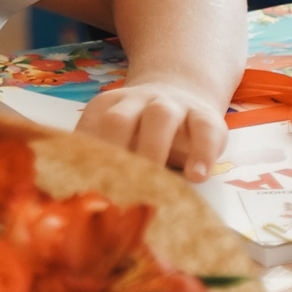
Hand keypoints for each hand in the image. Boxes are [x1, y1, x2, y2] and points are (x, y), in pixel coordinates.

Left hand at [76, 78, 228, 181]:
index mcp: (107, 108)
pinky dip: (201, 152)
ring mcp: (171, 105)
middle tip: (117, 190)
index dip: (86, 159)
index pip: (91, 130)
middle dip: (116, 154)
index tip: (87, 188)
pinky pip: (204, 128)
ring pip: (160, 117)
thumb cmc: (141, 131)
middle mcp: (136, 102)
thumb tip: (87, 201)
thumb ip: (103, 161)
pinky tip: (197, 177)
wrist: (181, 90)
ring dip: (154, 150)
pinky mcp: (204, 115)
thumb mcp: (119, 138)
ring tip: (156, 184)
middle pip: (119, 121)